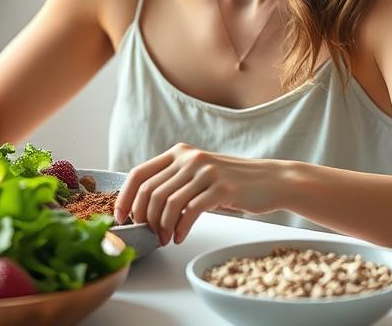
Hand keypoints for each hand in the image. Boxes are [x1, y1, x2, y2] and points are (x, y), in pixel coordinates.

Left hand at [114, 143, 289, 245]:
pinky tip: (179, 237)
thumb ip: (174, 182)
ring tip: (164, 239)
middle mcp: (190, 158)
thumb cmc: (232, 183)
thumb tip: (142, 208)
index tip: (121, 218)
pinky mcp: (222, 188)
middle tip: (147, 235)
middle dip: (144, 218)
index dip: (125, 198)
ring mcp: (206, 172)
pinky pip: (190, 211)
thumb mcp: (199, 175)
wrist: (270, 181)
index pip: (139, 173)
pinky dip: (180, 228)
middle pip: (151, 191)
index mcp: (179, 153)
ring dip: (161, 227)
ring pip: (168, 203)